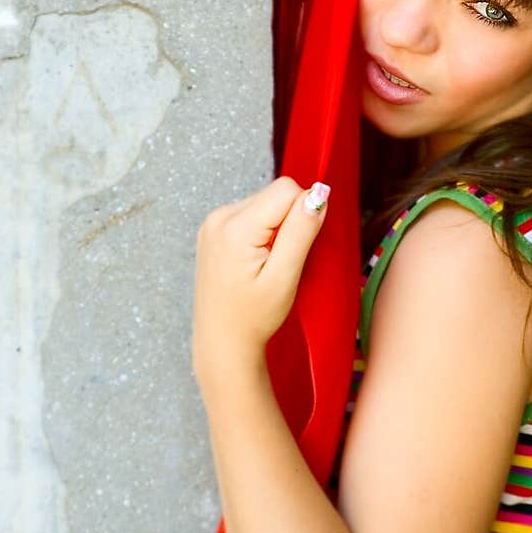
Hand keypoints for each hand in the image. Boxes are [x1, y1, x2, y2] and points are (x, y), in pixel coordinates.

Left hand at [191, 175, 330, 390]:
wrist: (222, 343)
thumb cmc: (254, 317)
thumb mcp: (284, 277)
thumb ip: (301, 231)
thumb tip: (319, 193)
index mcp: (235, 227)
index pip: (286, 189)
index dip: (303, 214)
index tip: (295, 249)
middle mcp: (219, 217)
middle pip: (274, 194)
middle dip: (288, 222)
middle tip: (280, 262)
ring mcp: (212, 223)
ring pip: (264, 203)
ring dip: (275, 228)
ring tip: (266, 265)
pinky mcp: (213, 230)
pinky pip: (250, 214)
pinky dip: (261, 233)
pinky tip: (255, 262)